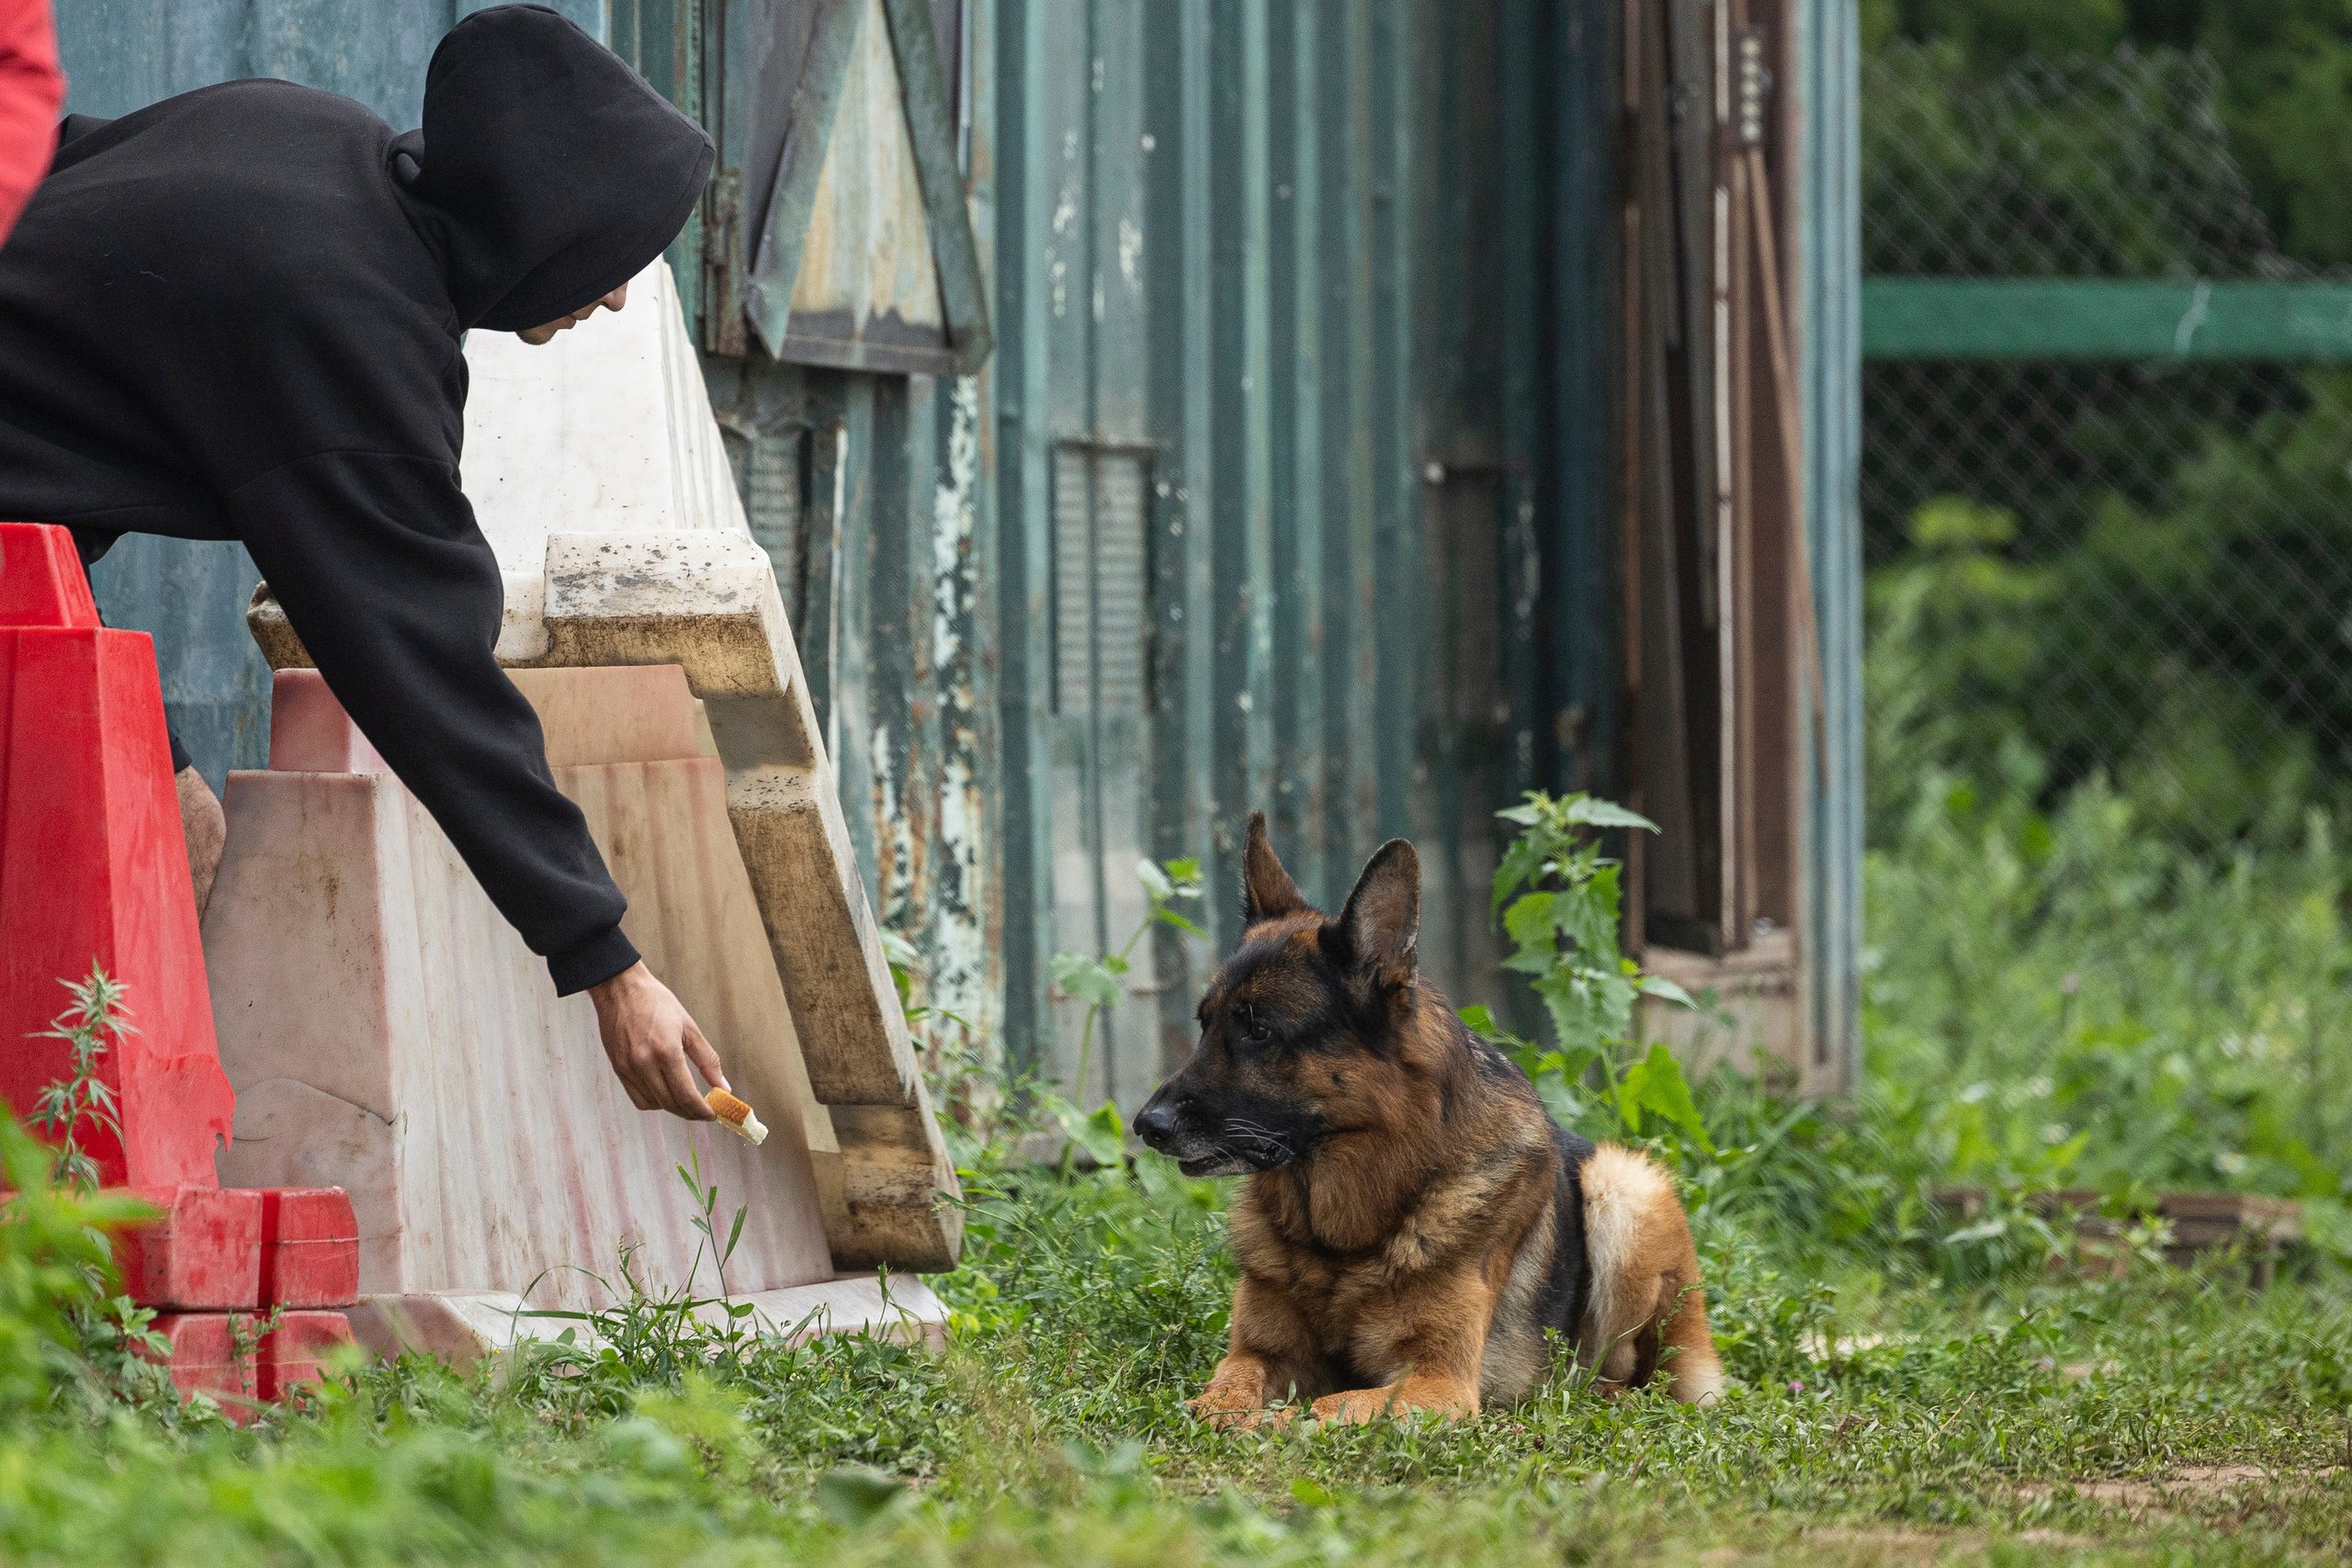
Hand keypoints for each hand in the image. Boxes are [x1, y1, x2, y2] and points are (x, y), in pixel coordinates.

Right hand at [587, 962, 728, 1119]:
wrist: (620, 989)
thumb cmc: (656, 1002)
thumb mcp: (689, 1027)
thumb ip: (707, 1059)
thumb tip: (723, 1086)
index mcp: (666, 1051)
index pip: (686, 1095)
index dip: (702, 1110)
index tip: (713, 1114)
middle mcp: (645, 1064)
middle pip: (671, 1103)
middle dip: (690, 1113)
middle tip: (704, 1111)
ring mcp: (628, 1068)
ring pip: (654, 1104)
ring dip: (673, 1108)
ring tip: (686, 1102)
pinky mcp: (618, 1069)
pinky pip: (638, 1098)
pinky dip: (654, 1102)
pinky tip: (665, 1094)